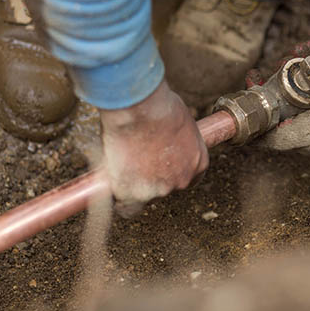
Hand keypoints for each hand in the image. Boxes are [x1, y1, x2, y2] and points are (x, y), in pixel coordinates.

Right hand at [99, 80, 208, 216]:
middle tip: (136, 157)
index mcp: (198, 163)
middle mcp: (181, 180)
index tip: (159, 165)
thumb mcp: (180, 122)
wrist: (141, 110)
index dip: (171, 171)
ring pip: (143, 194)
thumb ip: (176, 139)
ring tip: (122, 157)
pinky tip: (111, 176)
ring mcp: (158, 189)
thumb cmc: (160, 107)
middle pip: (165, 187)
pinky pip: (124, 203)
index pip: (187, 178)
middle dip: (151, 176)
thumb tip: (165, 138)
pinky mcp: (133, 193)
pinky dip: (117, 191)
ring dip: (133, 181)